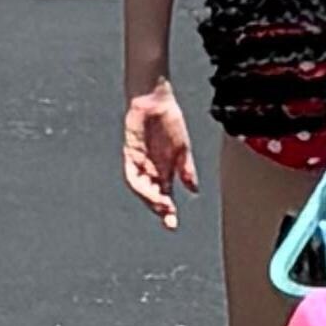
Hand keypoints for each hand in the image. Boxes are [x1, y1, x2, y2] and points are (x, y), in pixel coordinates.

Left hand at [123, 81, 196, 220]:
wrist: (155, 100)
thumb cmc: (169, 121)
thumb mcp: (183, 149)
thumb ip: (187, 170)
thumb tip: (194, 190)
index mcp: (164, 172)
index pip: (165, 197)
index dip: (168, 212)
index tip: (173, 225)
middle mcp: (151, 171)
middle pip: (152, 196)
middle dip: (159, 209)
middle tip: (168, 218)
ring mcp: (139, 163)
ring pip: (141, 188)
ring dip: (149, 198)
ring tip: (160, 205)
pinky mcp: (131, 153)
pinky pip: (132, 172)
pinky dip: (139, 183)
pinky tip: (146, 189)